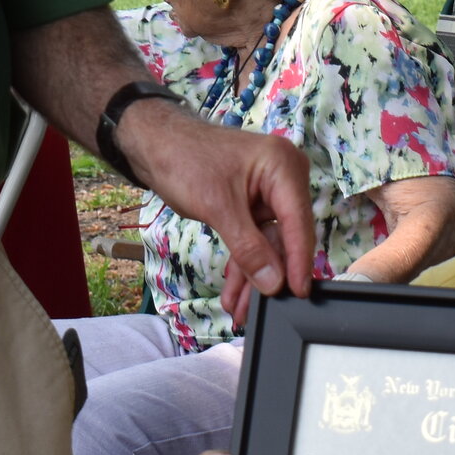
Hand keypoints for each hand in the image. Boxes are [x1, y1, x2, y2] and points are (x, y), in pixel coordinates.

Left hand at [121, 104, 314, 301]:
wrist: (155, 143)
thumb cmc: (185, 160)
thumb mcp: (218, 207)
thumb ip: (248, 247)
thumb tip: (274, 283)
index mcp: (283, 167)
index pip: (298, 222)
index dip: (299, 261)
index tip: (299, 294)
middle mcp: (283, 178)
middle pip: (285, 236)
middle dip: (269, 275)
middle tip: (260, 311)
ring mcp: (268, 191)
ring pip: (268, 243)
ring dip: (253, 276)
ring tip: (240, 310)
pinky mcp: (252, 203)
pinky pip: (254, 237)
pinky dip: (243, 262)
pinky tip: (234, 292)